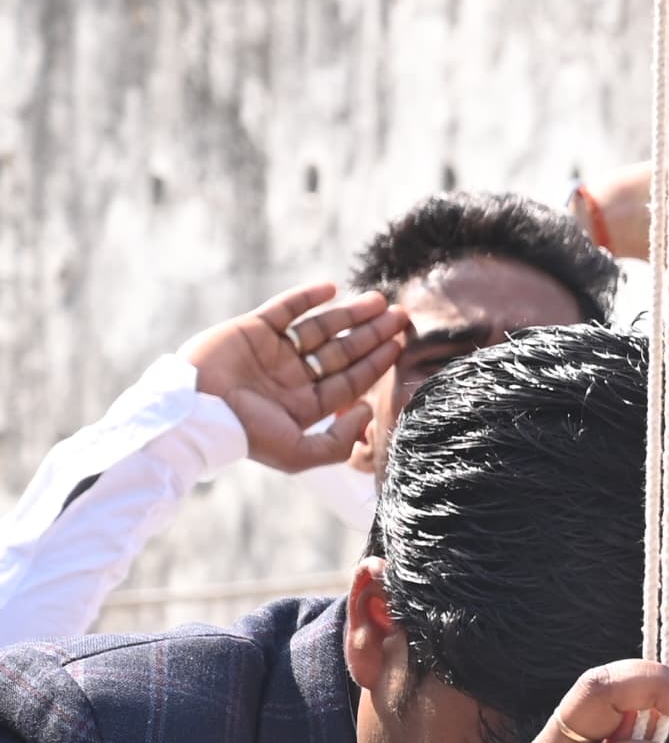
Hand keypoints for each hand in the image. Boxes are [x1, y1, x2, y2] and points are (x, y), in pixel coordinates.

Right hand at [183, 284, 408, 472]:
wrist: (194, 411)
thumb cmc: (245, 435)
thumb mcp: (299, 453)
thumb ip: (338, 441)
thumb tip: (366, 410)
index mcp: (306, 404)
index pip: (351, 379)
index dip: (378, 360)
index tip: (400, 342)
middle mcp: (293, 377)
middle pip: (343, 351)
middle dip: (372, 333)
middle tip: (400, 315)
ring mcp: (273, 352)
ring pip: (320, 327)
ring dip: (350, 313)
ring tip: (378, 300)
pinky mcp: (251, 330)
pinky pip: (285, 309)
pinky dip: (307, 297)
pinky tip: (332, 288)